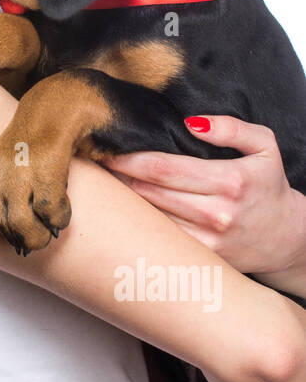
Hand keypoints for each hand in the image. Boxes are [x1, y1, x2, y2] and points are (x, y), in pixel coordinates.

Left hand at [97, 115, 305, 282]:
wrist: (288, 239)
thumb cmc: (269, 186)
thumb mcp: (265, 145)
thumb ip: (232, 128)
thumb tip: (192, 122)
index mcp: (230, 181)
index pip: (162, 167)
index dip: (127, 157)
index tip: (106, 148)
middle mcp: (217, 213)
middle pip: (148, 191)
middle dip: (117, 175)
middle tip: (96, 161)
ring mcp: (208, 240)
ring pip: (148, 217)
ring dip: (122, 200)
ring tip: (104, 183)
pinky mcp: (201, 259)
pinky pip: (159, 237)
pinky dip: (138, 222)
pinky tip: (124, 210)